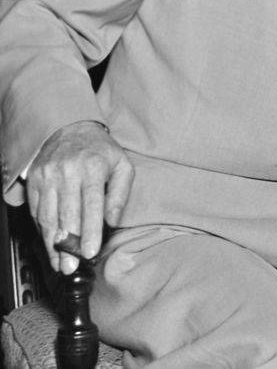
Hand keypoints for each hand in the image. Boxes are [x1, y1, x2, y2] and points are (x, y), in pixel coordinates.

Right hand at [26, 121, 133, 273]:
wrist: (71, 129)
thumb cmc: (101, 152)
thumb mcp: (122, 166)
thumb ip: (120, 194)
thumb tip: (113, 221)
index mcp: (93, 167)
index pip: (91, 204)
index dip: (89, 230)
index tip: (89, 252)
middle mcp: (67, 171)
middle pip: (67, 214)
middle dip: (69, 244)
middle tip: (72, 267)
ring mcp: (47, 176)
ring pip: (48, 216)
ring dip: (52, 243)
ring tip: (60, 263)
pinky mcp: (35, 181)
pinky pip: (36, 211)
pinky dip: (42, 231)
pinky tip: (49, 245)